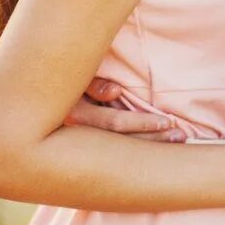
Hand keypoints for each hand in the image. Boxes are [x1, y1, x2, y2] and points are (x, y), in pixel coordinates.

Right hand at [65, 78, 186, 141]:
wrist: (43, 97)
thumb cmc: (63, 77)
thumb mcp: (76, 75)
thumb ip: (94, 84)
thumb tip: (116, 93)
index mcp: (75, 115)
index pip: (115, 123)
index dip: (143, 123)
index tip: (169, 121)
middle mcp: (79, 134)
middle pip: (122, 142)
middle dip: (153, 140)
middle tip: (181, 136)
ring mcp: (83, 142)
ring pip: (121, 149)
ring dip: (150, 145)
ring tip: (177, 140)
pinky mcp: (88, 144)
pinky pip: (117, 147)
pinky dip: (138, 146)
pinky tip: (158, 147)